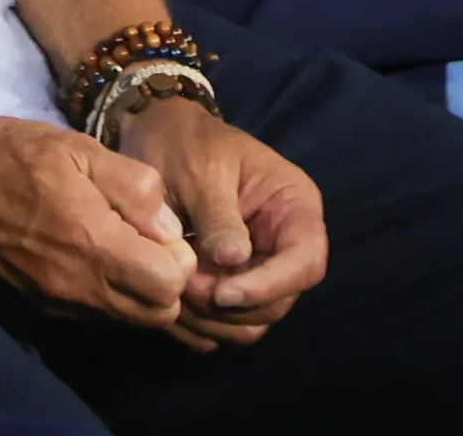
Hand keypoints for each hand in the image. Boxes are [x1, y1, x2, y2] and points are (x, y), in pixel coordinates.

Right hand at [0, 111, 199, 331]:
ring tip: (126, 246)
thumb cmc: (9, 155)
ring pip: (129, 320)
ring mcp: (59, 301)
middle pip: (157, 312)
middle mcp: (79, 285)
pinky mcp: (43, 306)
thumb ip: (132, 186)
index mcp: (92, 243)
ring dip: (141, 291)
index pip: (170, 285)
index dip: (181, 257)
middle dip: (167, 280)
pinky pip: (98, 314)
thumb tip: (170, 226)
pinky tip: (95, 256)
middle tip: (149, 239)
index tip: (160, 226)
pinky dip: (111, 294)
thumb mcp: (76, 148)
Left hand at [114, 97, 327, 352]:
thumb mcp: (200, 172)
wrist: (157, 140)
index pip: (305, 260)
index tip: (223, 294)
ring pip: (253, 320)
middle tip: (183, 288)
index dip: (270, 285)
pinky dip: (201, 323)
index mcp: (293, 206)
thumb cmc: (185, 144)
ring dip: (214, 319)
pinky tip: (171, 303)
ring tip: (173, 290)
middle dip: (233, 304)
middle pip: (280, 300)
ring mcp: (259, 268)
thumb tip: (234, 260)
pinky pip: (227, 322)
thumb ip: (218, 216)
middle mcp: (285, 243)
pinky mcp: (232, 285)